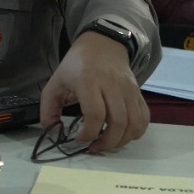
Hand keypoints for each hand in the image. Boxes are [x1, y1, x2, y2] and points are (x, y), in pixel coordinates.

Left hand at [39, 31, 149, 151]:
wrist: (102, 46)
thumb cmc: (76, 66)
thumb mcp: (55, 82)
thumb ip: (48, 108)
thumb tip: (52, 132)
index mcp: (88, 81)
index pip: (95, 113)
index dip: (88, 133)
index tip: (79, 141)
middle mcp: (112, 86)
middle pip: (118, 121)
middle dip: (107, 142)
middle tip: (94, 148)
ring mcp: (129, 90)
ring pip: (134, 122)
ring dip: (122, 140)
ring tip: (107, 144)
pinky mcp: (139, 93)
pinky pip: (144, 118)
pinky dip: (136, 132)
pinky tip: (122, 136)